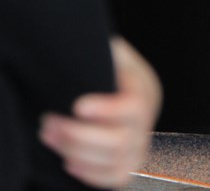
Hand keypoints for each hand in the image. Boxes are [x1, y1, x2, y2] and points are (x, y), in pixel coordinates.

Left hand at [39, 36, 161, 188]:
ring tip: (49, 136)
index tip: (77, 105)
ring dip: (76, 153)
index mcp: (145, 90)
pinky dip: (90, 174)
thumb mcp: (112, 51)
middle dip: (78, 136)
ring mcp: (139, 145)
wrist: (129, 89)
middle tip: (48, 122)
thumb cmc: (113, 68)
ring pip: (115, 162)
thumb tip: (94, 47)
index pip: (135, 106)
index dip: (107, 110)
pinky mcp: (129, 163)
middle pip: (120, 141)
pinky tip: (67, 160)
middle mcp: (147, 121)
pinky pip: (117, 178)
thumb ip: (107, 51)